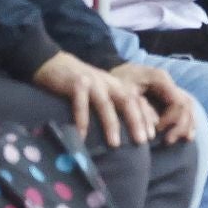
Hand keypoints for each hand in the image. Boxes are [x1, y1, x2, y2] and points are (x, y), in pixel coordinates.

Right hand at [31, 51, 158, 146]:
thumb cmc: (81, 84)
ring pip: (106, 104)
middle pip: (127, 101)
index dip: (146, 117)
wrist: (56, 64)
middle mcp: (109, 83)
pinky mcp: (76, 84)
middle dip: (136, 120)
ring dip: (111, 124)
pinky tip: (81, 136)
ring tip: (115, 144)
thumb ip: (113, 106)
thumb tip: (125, 132)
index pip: (137, 101)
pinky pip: (80, 103)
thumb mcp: (101, 92)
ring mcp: (93, 82)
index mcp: (117, 86)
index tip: (151, 136)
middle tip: (142, 141)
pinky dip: (82, 119)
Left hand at [109, 63, 196, 143]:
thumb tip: (154, 128)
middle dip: (181, 126)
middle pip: (187, 105)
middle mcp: (169, 83)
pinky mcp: (167, 96)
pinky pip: (184, 109)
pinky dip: (186, 122)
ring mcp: (170, 89)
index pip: (178, 103)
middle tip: (168, 141)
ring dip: (186, 126)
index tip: (158, 131)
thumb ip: (141, 109)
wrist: (110, 73)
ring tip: (178, 140)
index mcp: (161, 79)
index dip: (172, 120)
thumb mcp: (124, 94)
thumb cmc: (116, 83)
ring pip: (189, 107)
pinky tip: (184, 136)